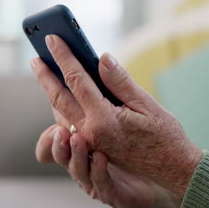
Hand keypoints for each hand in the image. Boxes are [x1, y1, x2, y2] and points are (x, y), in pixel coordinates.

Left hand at [30, 34, 202, 198]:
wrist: (172, 169)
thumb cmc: (165, 136)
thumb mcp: (147, 105)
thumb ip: (120, 81)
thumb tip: (102, 57)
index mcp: (103, 120)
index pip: (76, 80)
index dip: (64, 57)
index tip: (53, 38)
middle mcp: (91, 132)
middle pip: (59, 98)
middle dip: (45, 75)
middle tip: (36, 57)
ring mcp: (90, 142)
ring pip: (61, 111)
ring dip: (51, 90)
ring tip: (45, 71)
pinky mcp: (93, 146)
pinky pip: (71, 122)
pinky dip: (63, 105)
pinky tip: (64, 92)